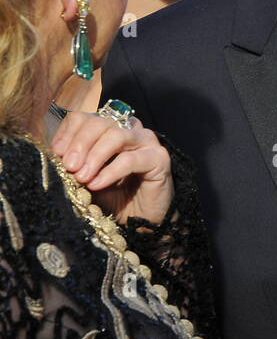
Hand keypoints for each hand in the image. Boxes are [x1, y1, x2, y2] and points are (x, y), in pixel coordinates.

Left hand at [50, 110, 172, 226]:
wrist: (140, 221)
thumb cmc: (113, 197)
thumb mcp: (86, 178)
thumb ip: (75, 164)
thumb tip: (56, 156)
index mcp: (109, 129)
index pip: (85, 117)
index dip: (68, 132)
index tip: (56, 153)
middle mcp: (129, 130)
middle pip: (100, 122)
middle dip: (80, 143)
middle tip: (69, 166)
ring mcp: (146, 141)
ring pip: (116, 136)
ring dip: (95, 156)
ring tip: (82, 177)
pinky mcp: (159, 158)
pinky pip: (130, 160)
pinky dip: (110, 172)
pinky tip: (96, 184)